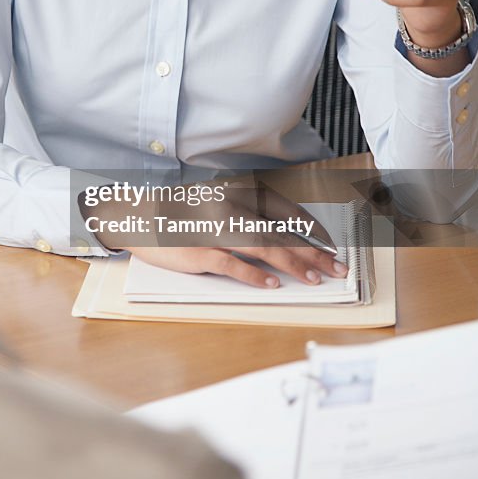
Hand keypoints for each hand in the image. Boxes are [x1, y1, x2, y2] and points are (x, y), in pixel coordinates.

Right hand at [125, 181, 347, 288]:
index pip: (285, 211)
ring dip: (294, 264)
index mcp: (238, 193)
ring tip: (315, 279)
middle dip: (313, 252)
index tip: (330, 247)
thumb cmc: (183, 212)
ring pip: (265, 247)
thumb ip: (248, 215)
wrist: (140, 216)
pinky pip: (234, 265)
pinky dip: (256, 276)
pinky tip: (273, 285)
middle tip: (337, 268)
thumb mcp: (219, 202)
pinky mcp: (200, 251)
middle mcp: (231, 207)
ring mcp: (216, 229)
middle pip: (282, 232)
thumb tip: (283, 238)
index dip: (312, 231)